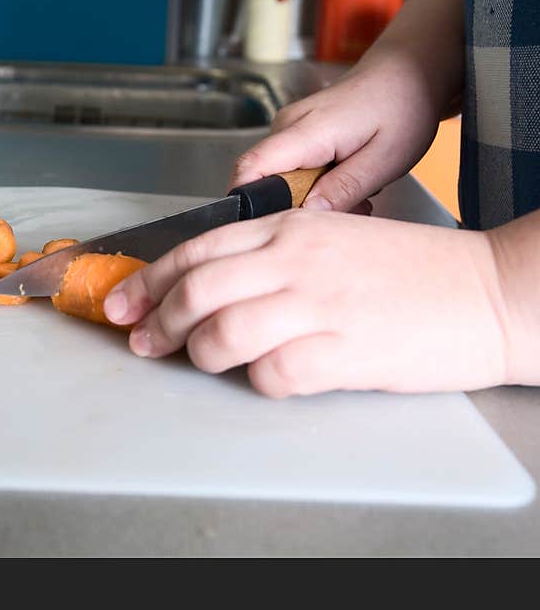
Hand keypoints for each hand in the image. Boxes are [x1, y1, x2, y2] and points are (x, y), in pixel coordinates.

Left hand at [103, 211, 510, 396]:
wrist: (487, 290)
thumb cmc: (410, 271)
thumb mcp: (332, 241)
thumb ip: (271, 257)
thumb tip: (207, 288)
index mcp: (289, 228)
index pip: (195, 250)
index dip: (147, 281)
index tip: (121, 305)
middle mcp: (296, 259)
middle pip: (196, 290)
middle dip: (156, 321)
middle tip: (143, 344)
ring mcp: (319, 304)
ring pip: (222, 332)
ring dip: (200, 354)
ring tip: (204, 362)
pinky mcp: (344, 350)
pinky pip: (273, 374)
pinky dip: (259, 381)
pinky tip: (270, 377)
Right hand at [231, 59, 441, 212]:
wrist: (410, 72)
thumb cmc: (402, 108)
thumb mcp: (385, 159)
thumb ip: (344, 190)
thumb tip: (309, 213)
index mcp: (306, 131)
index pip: (250, 168)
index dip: (252, 201)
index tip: (280, 220)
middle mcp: (287, 127)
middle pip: (265, 182)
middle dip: (299, 206)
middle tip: (345, 208)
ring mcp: (289, 129)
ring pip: (281, 180)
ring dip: (314, 197)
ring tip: (354, 192)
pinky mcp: (296, 133)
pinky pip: (293, 170)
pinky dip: (318, 184)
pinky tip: (346, 180)